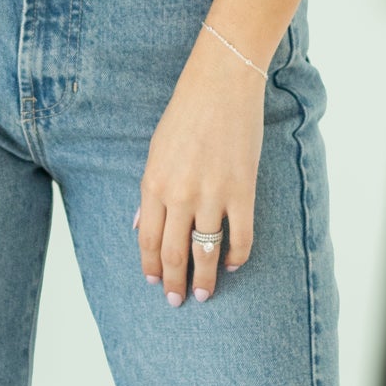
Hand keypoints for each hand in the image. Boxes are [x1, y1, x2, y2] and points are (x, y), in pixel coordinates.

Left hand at [135, 34, 265, 302]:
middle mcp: (179, 196)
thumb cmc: (186, 114)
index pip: (149, 240)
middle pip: (175, 253)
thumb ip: (150, 193)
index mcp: (154, 185)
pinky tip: (232, 265)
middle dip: (174, 282)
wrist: (222, 85)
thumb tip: (142, 226)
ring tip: (204, 295)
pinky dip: (237, 257)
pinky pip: (240, 237)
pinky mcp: (243, 191)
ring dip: (204, 279)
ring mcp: (212, 195)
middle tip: (177, 301)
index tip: (155, 282)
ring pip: (206, 252)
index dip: (152, 266)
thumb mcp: (156, 151)